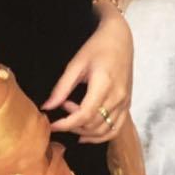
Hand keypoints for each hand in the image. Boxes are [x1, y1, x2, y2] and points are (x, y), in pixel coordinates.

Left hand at [41, 8, 132, 142]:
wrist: (120, 39)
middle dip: (73, 125)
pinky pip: (115, 128)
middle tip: (63, 110)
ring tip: (72, 120)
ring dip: (85, 132)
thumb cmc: (97, 48)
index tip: (52, 125)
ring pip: (105, 131)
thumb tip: (47, 107)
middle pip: (94, 125)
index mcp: (104, 85)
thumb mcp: (75, 65)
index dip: (66, 124)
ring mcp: (125, 102)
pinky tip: (86, 133)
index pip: (84, 115)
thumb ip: (61, 88)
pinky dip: (101, 136)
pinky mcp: (127, 104)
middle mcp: (118, 97)